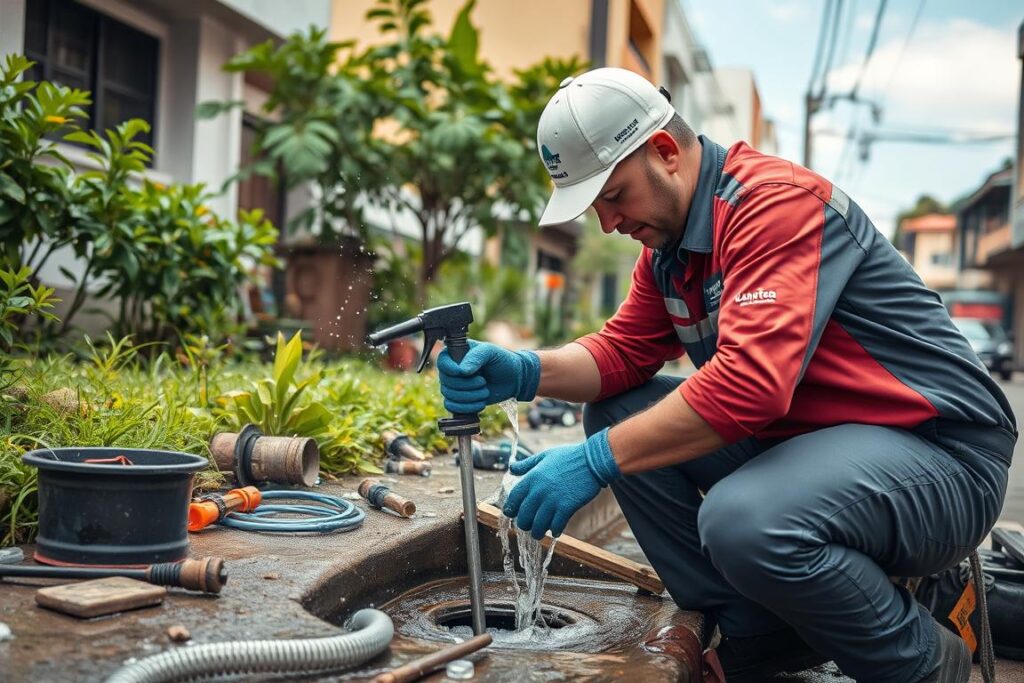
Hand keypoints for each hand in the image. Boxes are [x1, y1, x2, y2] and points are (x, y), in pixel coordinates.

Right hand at [437, 340, 539, 413]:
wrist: (514, 378)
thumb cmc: (502, 360)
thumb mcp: (490, 352)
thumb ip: (476, 357)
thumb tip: (462, 371)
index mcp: (456, 353)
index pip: (442, 362)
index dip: (451, 370)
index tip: (463, 372)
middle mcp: (452, 369)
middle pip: (446, 382)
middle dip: (466, 386)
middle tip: (483, 381)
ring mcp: (455, 385)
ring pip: (449, 396)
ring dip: (469, 397)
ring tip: (485, 392)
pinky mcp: (460, 399)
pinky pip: (452, 407)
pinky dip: (466, 407)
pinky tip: (480, 403)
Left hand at [503, 428, 620, 539]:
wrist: (593, 461)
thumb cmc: (569, 457)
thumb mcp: (544, 456)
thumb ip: (526, 464)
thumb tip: (511, 469)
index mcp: (532, 477)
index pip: (513, 499)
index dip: (510, 509)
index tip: (513, 514)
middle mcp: (539, 491)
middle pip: (524, 516)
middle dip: (524, 524)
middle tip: (528, 526)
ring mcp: (553, 500)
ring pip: (538, 525)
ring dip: (537, 532)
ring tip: (539, 533)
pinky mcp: (567, 507)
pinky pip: (556, 525)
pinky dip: (554, 530)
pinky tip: (555, 530)